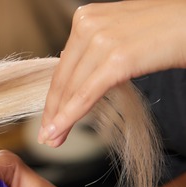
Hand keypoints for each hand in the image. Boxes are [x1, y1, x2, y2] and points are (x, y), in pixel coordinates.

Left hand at [38, 0, 185, 146]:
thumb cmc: (170, 30)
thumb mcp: (122, 34)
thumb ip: (97, 48)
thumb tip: (76, 72)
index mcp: (87, 17)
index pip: (64, 65)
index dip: (54, 96)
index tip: (48, 119)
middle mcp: (89, 24)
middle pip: (64, 78)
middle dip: (54, 111)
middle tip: (47, 136)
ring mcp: (101, 39)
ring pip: (72, 88)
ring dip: (60, 118)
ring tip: (53, 140)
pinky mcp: (117, 58)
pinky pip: (87, 93)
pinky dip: (71, 115)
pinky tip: (60, 130)